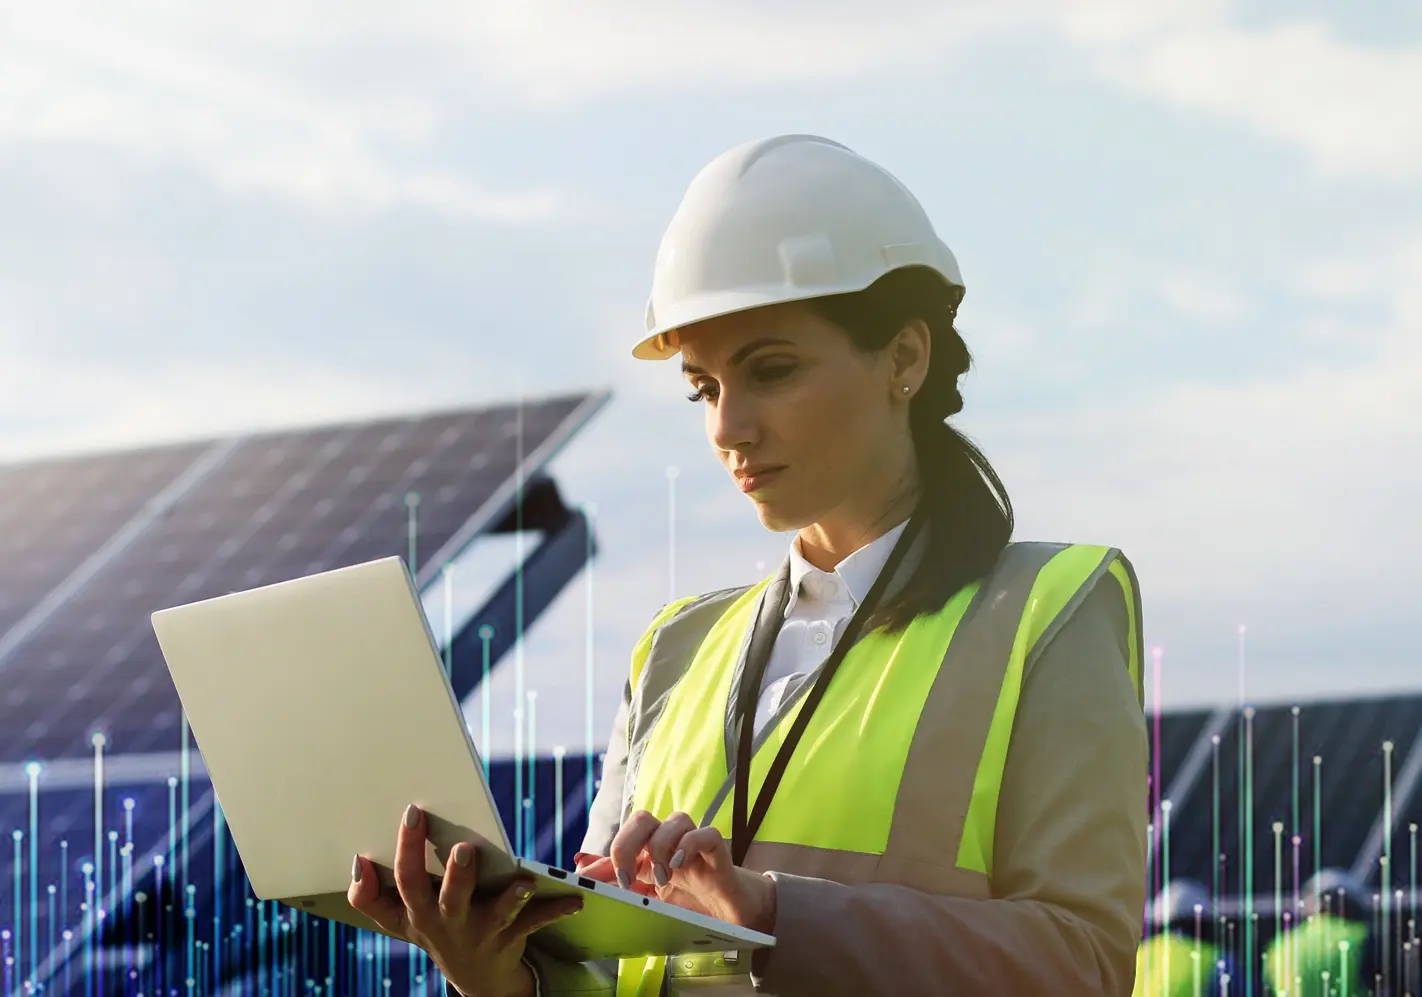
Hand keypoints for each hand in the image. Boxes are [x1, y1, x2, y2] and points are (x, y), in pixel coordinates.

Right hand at [349, 803, 582, 996]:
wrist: (476, 978)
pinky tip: (576, 900)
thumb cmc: (434, 929)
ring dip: (509, 898)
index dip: (404, 851)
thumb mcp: (399, 920)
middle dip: (455, 875)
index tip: (412, 814)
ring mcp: (481, 933)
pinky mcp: (511, 938)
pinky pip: (535, 923)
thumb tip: (356, 863)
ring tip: (523, 883)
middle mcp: (448, 924)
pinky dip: (556, 909)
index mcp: (418, 913)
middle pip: (448, 900)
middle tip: (463, 849)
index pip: (404, 883)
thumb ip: (371, 896)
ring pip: (496, 915)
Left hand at [574, 811, 775, 933]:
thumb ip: (620, 884)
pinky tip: (680, 864)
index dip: (601, 857)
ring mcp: (694, 845)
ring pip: (675, 819)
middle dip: (627, 843)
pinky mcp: (718, 852)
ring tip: (662, 879)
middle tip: (626, 876)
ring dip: (661, 846)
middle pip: (642, 819)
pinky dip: (690, 844)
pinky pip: (706, 833)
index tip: (584, 876)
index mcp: (650, 854)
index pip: (622, 842)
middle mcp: (670, 843)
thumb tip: (582, 869)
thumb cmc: (692, 904)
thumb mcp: (651, 900)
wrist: (733, 917)